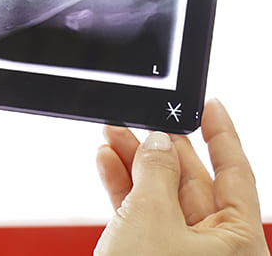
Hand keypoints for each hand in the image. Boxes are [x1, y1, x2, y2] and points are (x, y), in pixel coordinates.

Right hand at [95, 99, 268, 255]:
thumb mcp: (152, 216)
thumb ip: (156, 172)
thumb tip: (158, 143)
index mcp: (238, 240)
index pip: (236, 173)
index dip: (221, 135)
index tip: (209, 107)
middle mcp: (217, 247)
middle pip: (192, 181)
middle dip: (160, 147)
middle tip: (141, 120)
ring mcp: (183, 251)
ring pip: (161, 195)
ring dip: (134, 164)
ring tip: (114, 135)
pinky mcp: (153, 254)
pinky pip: (142, 214)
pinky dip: (125, 188)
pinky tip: (110, 163)